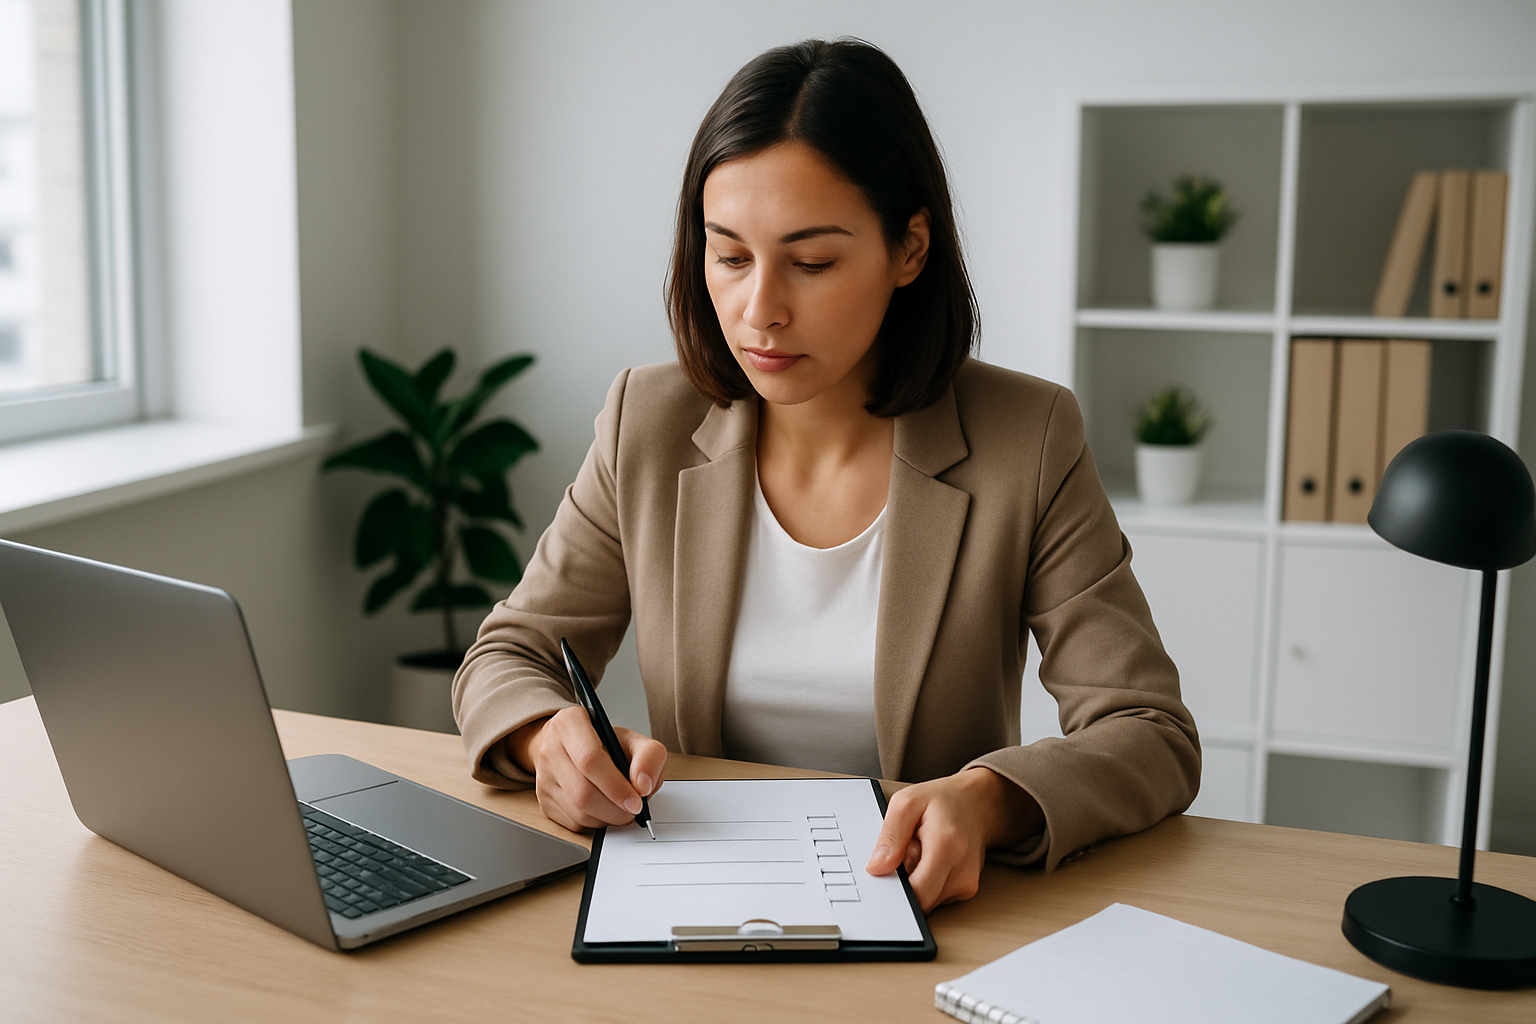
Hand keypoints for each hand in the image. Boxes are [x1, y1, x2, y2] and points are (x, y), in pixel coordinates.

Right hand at [508, 707, 667, 832]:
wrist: (573, 748)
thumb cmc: (604, 743)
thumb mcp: (632, 739)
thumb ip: (649, 756)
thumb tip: (643, 786)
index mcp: (570, 723)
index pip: (590, 759)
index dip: (616, 786)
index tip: (637, 800)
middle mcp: (550, 749)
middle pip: (582, 792)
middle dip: (615, 808)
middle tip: (634, 809)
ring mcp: (543, 777)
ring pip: (578, 811)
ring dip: (608, 817)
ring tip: (621, 807)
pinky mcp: (543, 800)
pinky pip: (573, 822)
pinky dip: (596, 822)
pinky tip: (604, 809)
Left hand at [865, 767, 1042, 911]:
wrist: (977, 803)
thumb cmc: (943, 800)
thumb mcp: (907, 803)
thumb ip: (890, 836)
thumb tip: (876, 868)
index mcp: (946, 846)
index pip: (918, 894)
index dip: (896, 888)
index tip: (890, 869)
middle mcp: (962, 870)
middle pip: (919, 899)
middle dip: (905, 879)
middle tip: (910, 849)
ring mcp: (967, 883)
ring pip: (926, 899)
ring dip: (916, 879)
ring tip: (922, 851)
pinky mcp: (966, 890)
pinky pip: (935, 896)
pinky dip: (927, 880)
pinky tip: (931, 859)